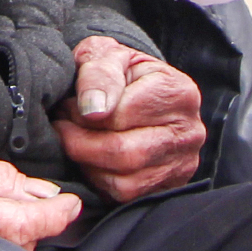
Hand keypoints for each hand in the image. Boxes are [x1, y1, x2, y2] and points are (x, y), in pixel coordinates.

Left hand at [56, 36, 204, 201]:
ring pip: (124, 182)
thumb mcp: (104, 54)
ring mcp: (182, 162)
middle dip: (81, 143)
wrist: (134, 87)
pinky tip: (91, 159)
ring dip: (88, 164)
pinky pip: (126, 196)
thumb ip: (99, 74)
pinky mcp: (169, 186)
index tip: (68, 105)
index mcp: (178, 92)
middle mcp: (189, 131)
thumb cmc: (116, 70)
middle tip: (62, 127)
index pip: (122, 115)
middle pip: (125, 153)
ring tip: (76, 140)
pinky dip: (100, 181)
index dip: (84, 114)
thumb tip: (94, 110)